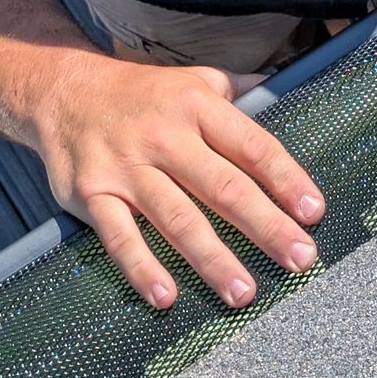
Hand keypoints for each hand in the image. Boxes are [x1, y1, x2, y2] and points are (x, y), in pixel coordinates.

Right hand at [29, 51, 324, 310]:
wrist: (63, 91)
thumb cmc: (144, 94)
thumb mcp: (194, 79)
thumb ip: (237, 90)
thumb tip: (282, 86)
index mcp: (198, 107)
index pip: (251, 145)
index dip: (285, 178)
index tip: (312, 211)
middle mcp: (165, 135)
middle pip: (222, 186)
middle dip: (264, 225)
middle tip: (299, 258)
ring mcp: (127, 166)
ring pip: (176, 218)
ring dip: (212, 258)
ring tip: (244, 292)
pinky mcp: (93, 194)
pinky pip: (119, 236)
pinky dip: (141, 267)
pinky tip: (166, 297)